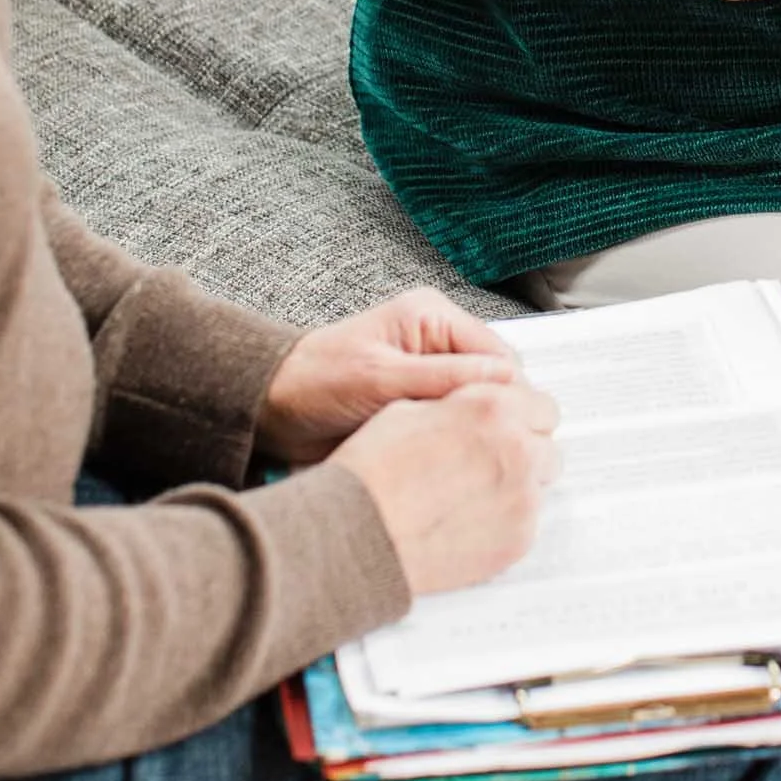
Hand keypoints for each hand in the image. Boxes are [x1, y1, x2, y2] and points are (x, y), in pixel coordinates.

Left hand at [257, 288, 519, 466]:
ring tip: (467, 460)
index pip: (499, 357)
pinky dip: (457, 441)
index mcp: (433, 317)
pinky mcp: (421, 402)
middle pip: (496, 382)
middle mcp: (439, 340)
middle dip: (495, 416)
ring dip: (475, 431)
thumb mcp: (380, 378)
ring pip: (481, 406)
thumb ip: (442, 378)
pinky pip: (457, 422)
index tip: (508, 434)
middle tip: (489, 453)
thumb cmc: (314, 381)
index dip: (509, 397)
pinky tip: (451, 463)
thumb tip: (504, 384)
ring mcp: (432, 373)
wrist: (271, 407)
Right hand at [333, 381, 561, 595]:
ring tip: (474, 491)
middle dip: (524, 447)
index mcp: (493, 409)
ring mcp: (522, 499)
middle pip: (547, 444)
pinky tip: (468, 520)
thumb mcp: (409, 407)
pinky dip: (505, 520)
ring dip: (518, 482)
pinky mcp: (518, 540)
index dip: (521, 415)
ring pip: (541, 483)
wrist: (359, 532)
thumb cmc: (374, 470)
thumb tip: (477, 401)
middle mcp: (517, 450)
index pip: (541, 404)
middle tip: (489, 460)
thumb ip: (459, 402)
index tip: (508, 425)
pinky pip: (526, 522)